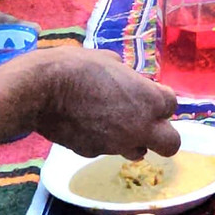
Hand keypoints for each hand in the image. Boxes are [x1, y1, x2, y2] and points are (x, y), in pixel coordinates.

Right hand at [28, 50, 181, 159]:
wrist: (43, 91)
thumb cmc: (77, 67)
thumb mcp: (109, 60)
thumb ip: (126, 76)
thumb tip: (125, 79)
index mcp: (149, 99)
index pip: (171, 105)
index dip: (159, 99)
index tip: (146, 93)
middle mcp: (140, 127)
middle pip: (170, 144)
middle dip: (162, 135)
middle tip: (147, 124)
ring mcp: (118, 144)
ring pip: (138, 151)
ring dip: (133, 140)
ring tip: (113, 124)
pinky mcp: (95, 153)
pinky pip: (108, 149)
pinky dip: (103, 140)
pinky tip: (87, 125)